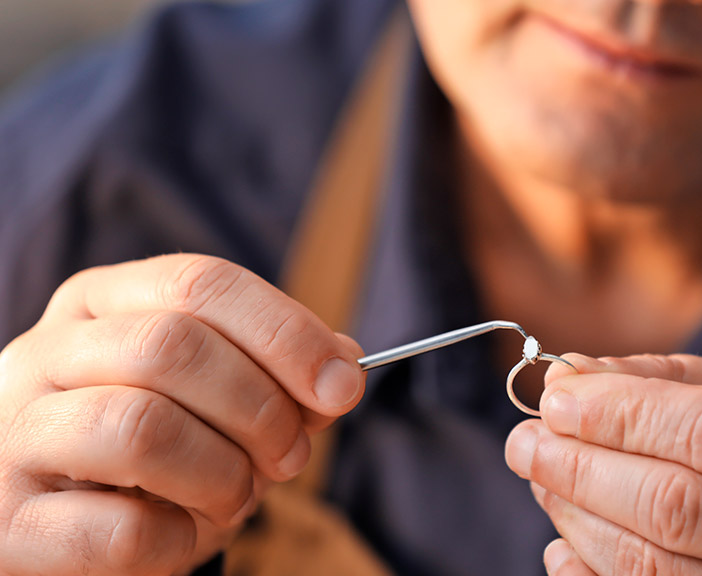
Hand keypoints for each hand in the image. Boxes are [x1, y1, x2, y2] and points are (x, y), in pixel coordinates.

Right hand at [0, 254, 364, 574]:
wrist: (64, 530)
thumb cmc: (154, 455)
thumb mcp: (216, 400)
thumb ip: (277, 376)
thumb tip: (343, 367)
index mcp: (101, 303)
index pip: (200, 283)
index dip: (285, 333)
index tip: (343, 384)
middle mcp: (44, 354)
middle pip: (172, 346)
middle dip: (262, 408)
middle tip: (292, 456)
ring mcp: (15, 435)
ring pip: (141, 427)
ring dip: (223, 474)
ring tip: (235, 497)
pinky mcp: (7, 525)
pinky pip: (119, 530)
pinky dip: (178, 541)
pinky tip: (180, 535)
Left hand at [506, 354, 701, 575]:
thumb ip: (675, 383)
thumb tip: (569, 374)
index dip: (621, 416)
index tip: (556, 398)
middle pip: (680, 509)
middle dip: (582, 469)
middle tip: (526, 442)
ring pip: (661, 572)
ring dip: (579, 521)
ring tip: (545, 479)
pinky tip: (566, 545)